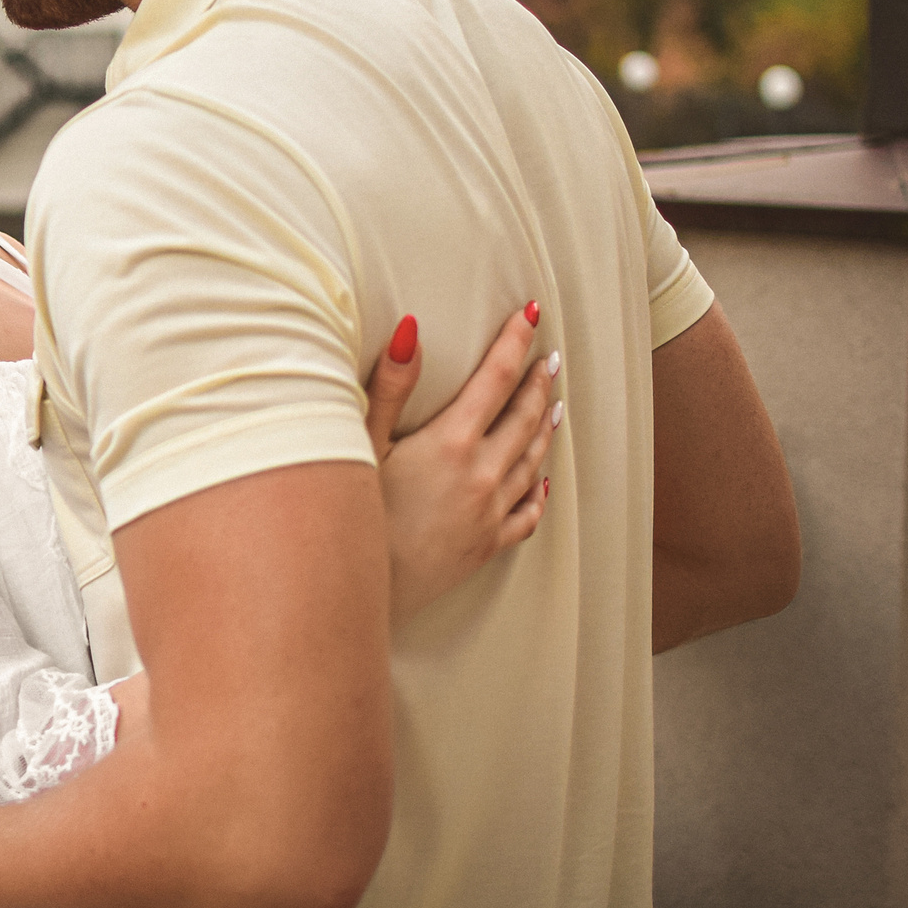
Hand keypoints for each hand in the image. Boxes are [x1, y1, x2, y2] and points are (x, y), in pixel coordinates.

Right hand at [362, 306, 558, 621]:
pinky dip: (539, 490)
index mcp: (452, 444)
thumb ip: (389, 385)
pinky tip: (543, 481)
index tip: (528, 315)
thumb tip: (412, 330)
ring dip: (544, 426)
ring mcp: (489, 513)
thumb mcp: (362, 444)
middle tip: (547, 356)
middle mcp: (482, 475)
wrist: (362, 593)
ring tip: (554, 404)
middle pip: (523, 417)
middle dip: (537, 382)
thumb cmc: (353, 515)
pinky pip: (528, 513)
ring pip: (532, 460)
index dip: (514, 343)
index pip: (496, 379)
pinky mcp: (486, 545)